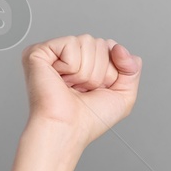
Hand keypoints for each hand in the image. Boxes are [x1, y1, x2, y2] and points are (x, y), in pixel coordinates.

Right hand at [21, 34, 141, 147]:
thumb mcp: (124, 95)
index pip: (110, 46)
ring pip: (87, 41)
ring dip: (87, 71)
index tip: (98, 89)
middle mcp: (68, 55)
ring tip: (73, 87)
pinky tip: (61, 80)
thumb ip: (132, 69)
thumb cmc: (89, 119)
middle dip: (100, 71)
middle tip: (83, 90)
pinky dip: (72, 66)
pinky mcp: (38, 52)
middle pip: (100, 43)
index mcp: (85, 62)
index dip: (112, 70)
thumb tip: (119, 47)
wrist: (69, 129)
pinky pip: (71, 44)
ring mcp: (52, 52)